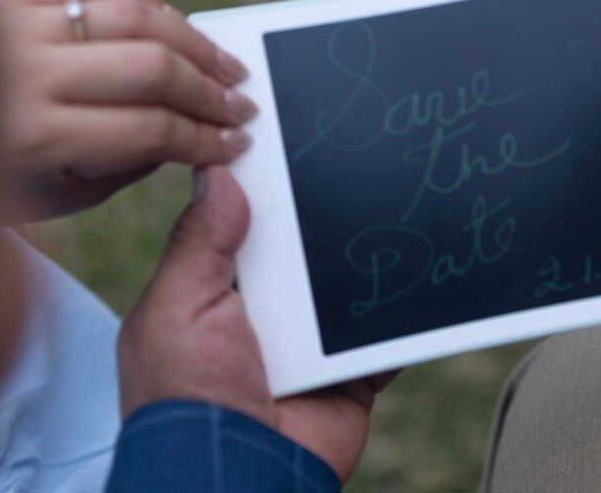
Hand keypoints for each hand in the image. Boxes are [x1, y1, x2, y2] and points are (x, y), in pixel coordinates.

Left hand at [0, 0, 257, 218]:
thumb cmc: (0, 173)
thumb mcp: (64, 192)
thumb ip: (132, 162)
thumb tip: (199, 133)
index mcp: (34, 137)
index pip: (150, 130)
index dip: (205, 138)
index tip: (236, 143)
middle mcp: (25, 73)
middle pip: (152, 69)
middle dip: (210, 92)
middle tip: (241, 107)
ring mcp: (20, 24)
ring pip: (136, 17)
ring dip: (196, 41)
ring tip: (225, 65)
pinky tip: (176, 22)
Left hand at [117, 166, 392, 482]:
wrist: (237, 476)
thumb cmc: (187, 399)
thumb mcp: (178, 309)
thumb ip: (197, 242)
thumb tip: (218, 174)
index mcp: (212, 293)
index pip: (242, 225)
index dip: (264, 188)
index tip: (293, 142)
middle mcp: (262, 313)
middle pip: (302, 248)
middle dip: (324, 219)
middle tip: (361, 166)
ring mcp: (309, 343)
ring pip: (346, 283)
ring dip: (367, 260)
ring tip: (400, 206)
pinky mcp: (349, 372)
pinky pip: (383, 334)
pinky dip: (403, 312)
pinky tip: (423, 272)